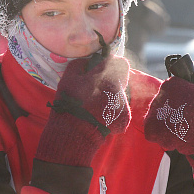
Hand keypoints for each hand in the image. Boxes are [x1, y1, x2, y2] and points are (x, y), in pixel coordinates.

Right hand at [35, 52, 130, 166]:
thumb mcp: (68, 78)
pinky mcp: (125, 118)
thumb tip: (88, 60)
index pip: (121, 63)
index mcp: (106, 76)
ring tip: (95, 106)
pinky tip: (99, 116)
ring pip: (121, 95)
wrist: (74, 132)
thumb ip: (80, 64)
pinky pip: (120, 109)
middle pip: (121, 80)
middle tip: (96, 90)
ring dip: (111, 97)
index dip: (114, 64)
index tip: (104, 69)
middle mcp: (119, 89)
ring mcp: (124, 105)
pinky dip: (112, 111)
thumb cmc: (69, 102)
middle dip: (111, 81)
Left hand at [144, 64, 193, 184]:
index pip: (172, 83)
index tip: (193, 101)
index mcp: (174, 84)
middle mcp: (160, 97)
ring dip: (167, 116)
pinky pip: (151, 123)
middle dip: (175, 104)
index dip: (184, 92)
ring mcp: (154, 114)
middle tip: (189, 114)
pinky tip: (173, 131)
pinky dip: (160, 128)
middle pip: (164, 97)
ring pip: (157, 110)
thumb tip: (188, 63)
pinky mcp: (151, 130)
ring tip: (183, 124)